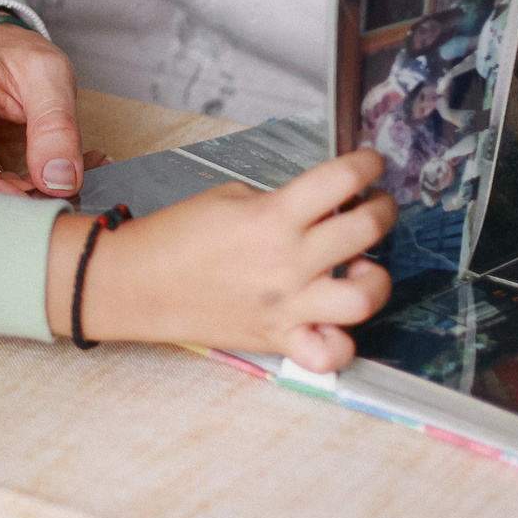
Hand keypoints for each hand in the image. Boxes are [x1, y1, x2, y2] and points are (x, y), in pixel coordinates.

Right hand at [0, 23, 99, 197]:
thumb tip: (59, 181)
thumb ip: (57, 126)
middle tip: (59, 186)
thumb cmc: (15, 55)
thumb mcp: (49, 75)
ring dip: (14, 193)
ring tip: (54, 173)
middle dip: (11, 195)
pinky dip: (10, 189)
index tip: (40, 203)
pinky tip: (37, 173)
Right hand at [58, 150, 395, 371]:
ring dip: (376, 277)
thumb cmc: (175, 238)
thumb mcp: (228, 198)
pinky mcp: (278, 338)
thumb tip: (318, 208)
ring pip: (364, 298)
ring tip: (363, 267)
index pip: (341, 180)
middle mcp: (286, 261)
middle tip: (374, 206)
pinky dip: (341, 341)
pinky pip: (330, 354)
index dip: (366, 165)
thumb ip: (278, 202)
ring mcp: (287, 305)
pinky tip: (333, 320)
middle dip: (382, 209)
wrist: (136, 283)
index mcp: (271, 216)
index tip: (370, 164)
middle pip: (366, 229)